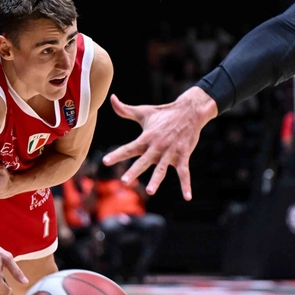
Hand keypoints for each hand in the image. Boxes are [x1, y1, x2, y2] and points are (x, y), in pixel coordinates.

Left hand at [102, 88, 217, 198]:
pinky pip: (185, 172)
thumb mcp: (143, 112)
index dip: (117, 154)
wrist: (189, 111)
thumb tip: (112, 98)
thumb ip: (125, 110)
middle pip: (143, 161)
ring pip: (162, 169)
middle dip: (134, 171)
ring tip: (150, 191)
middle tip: (124, 181)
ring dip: (156, 180)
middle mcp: (157, 146)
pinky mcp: (183, 156)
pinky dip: (186, 185)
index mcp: (146, 138)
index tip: (105, 161)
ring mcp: (170, 152)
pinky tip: (188, 197)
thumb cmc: (163, 113)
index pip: (128, 148)